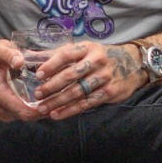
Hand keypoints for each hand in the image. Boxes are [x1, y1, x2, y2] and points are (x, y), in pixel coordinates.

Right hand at [0, 40, 47, 122]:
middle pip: (25, 116)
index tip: (54, 102)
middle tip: (60, 101)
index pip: (20, 110)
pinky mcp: (3, 113)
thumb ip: (8, 54)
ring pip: (24, 117)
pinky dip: (32, 111)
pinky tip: (44, 101)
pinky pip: (20, 116)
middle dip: (42, 111)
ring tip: (54, 100)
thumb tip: (18, 62)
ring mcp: (0, 111)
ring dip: (39, 112)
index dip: (38, 109)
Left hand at [28, 42, 144, 120]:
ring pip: (77, 92)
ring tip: (43, 108)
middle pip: (71, 75)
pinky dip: (70, 110)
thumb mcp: (82, 50)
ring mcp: (104, 77)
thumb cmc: (99, 57)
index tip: (38, 75)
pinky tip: (57, 114)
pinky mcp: (109, 92)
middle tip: (38, 94)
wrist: (132, 64)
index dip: (51, 65)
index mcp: (87, 48)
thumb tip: (29, 56)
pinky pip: (86, 103)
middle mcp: (97, 61)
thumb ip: (56, 54)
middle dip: (52, 86)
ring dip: (58, 101)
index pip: (67, 54)